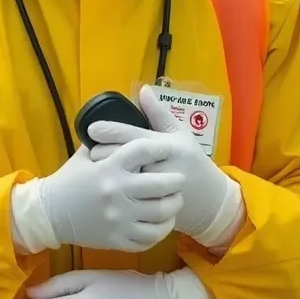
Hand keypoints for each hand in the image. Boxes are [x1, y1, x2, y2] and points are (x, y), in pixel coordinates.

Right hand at [11, 141, 183, 252]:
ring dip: (173, 206)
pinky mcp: (117, 239)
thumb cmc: (70, 180)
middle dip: (176, 181)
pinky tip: (164, 222)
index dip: (160, 147)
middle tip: (180, 179)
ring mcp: (118, 218)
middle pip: (160, 185)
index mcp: (109, 167)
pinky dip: (162, 230)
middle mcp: (116, 192)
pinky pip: (149, 237)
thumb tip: (126, 122)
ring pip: (160, 214)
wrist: (50, 213)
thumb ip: (107, 142)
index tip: (169, 148)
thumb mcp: (85, 155)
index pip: (143, 150)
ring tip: (176, 200)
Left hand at [88, 85, 239, 244]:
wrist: (209, 201)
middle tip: (90, 151)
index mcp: (165, 146)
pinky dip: (114, 192)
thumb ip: (159, 113)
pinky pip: (126, 200)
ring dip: (103, 173)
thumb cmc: (191, 161)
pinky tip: (105, 187)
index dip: (108, 131)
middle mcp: (157, 168)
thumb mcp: (180, 134)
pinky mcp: (150, 209)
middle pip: (120, 158)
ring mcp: (153, 192)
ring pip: (120, 179)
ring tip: (93, 168)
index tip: (92, 129)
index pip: (131, 135)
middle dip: (100, 154)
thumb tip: (143, 89)